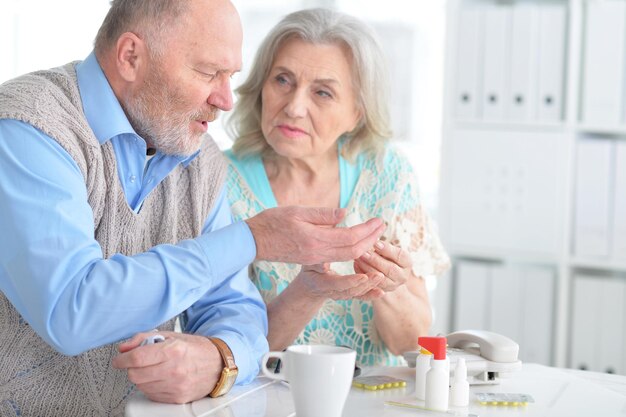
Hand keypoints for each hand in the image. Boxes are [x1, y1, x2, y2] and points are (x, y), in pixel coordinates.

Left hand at [112, 331, 221, 403]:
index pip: (137, 358)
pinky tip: (160, 378)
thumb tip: (124, 348)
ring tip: (153, 369)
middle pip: (135, 375)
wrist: (218, 364)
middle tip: (137, 363)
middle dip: (131, 368)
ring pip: (141, 386)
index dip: (122, 359)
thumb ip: (144, 338)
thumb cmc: (196, 349)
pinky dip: (151, 387)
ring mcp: (176, 386)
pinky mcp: (177, 398)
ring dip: (142, 378)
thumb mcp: (172, 336)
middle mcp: (175, 370)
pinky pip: (152, 395)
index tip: (119, 359)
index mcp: (173, 350)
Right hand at [246, 207, 384, 264]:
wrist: (253, 242)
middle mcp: (317, 253)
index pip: (350, 237)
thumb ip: (322, 214)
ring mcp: (314, 259)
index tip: (379, 220)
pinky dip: (352, 251)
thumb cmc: (272, 222)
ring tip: (374, 234)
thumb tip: (345, 214)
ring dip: (364, 246)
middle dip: (371, 239)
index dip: (367, 230)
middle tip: (382, 226)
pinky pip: (338, 258)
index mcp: (315, 239)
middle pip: (353, 251)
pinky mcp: (311, 260)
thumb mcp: (297, 211)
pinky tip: (356, 242)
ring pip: (347, 257)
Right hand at [297, 263, 385, 300]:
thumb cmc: (309, 270)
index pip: (338, 284)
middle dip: (366, 283)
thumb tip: (324, 261)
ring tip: (381, 277)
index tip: (363, 276)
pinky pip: (360, 297)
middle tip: (379, 275)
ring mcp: (342, 295)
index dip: (351, 281)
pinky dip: (371, 295)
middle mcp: (333, 292)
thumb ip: (317, 263)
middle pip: (352, 290)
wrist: (310, 286)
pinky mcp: (348, 294)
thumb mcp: (308, 264)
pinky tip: (382, 292)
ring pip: (358, 293)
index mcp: (323, 284)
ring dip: (371, 287)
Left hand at [354, 240, 412, 291]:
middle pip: (390, 269)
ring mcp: (392, 286)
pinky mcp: (381, 292)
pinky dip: (363, 275)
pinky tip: (356, 265)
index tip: (375, 243)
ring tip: (357, 258)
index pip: (399, 256)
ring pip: (380, 279)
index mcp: (407, 263)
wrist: (386, 273)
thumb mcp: (388, 249)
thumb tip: (372, 241)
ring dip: (367, 268)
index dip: (387, 250)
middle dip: (375, 260)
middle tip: (363, 252)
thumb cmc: (386, 256)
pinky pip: (371, 285)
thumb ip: (383, 247)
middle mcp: (402, 276)